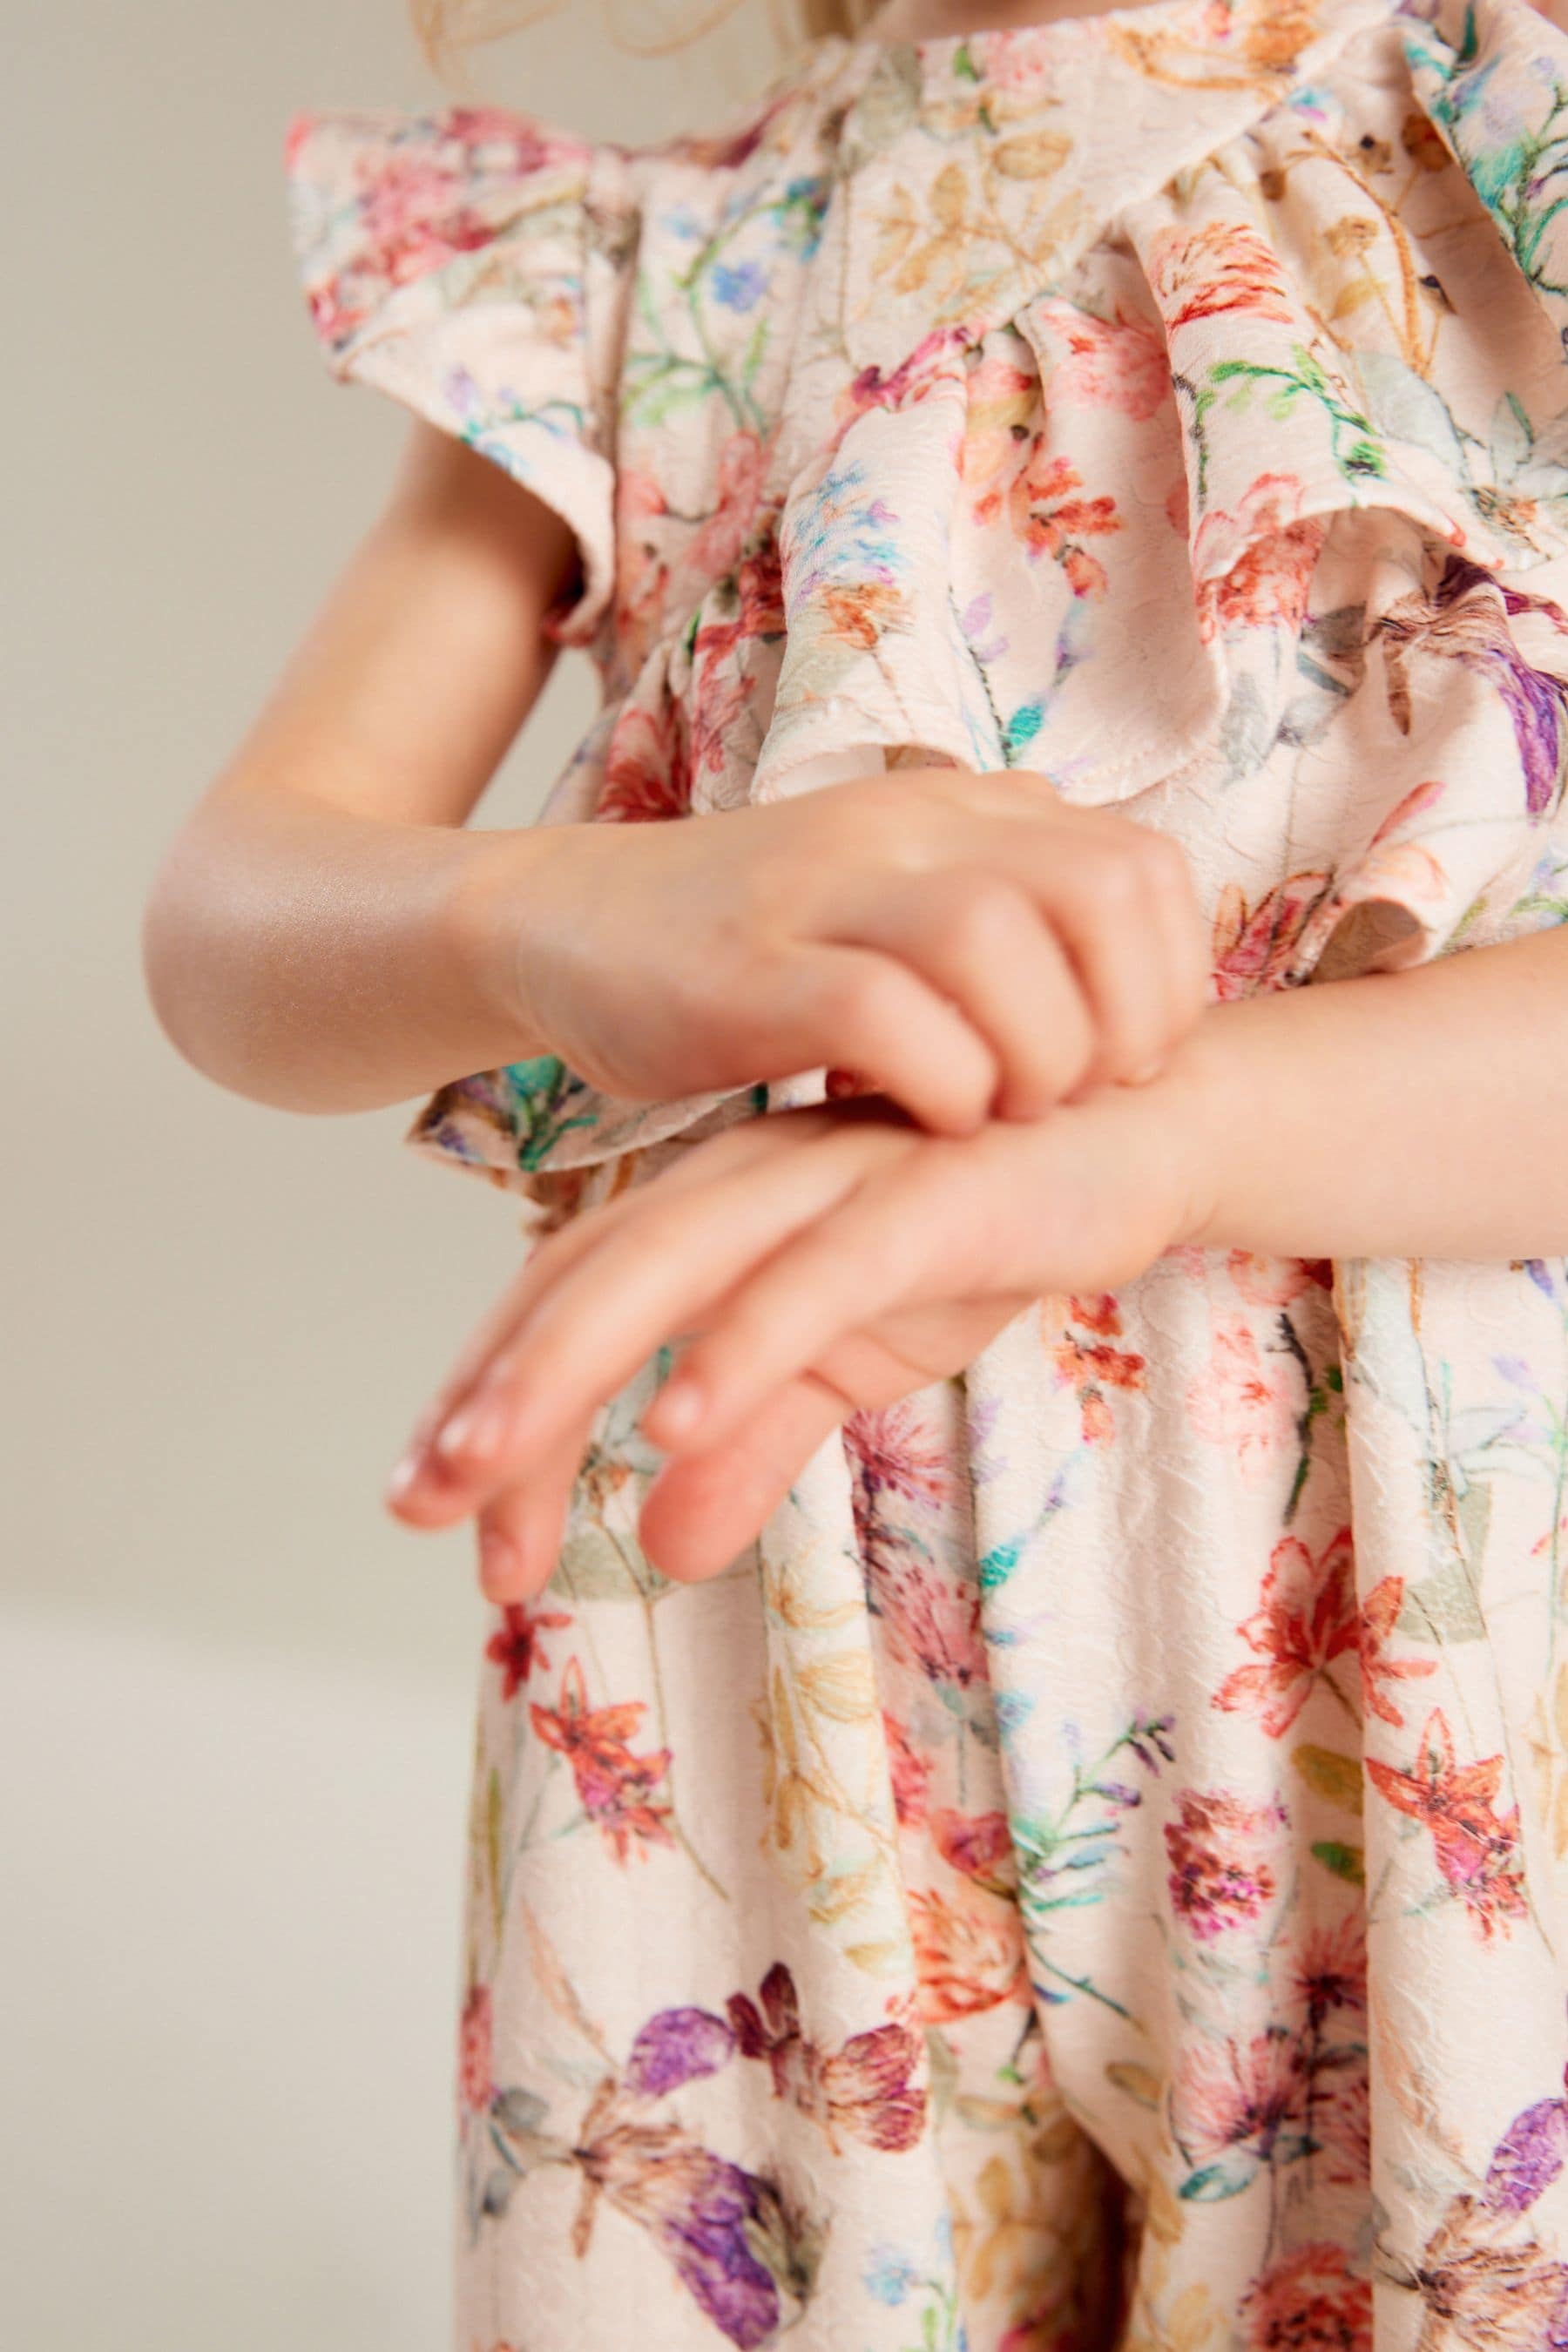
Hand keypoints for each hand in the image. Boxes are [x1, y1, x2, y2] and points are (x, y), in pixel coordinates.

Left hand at [384, 1063, 1212, 1594]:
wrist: (1143, 1138)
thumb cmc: (984, 1231)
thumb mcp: (854, 1359)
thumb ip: (755, 1440)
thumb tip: (659, 1549)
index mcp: (719, 1212)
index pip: (570, 1301)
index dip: (496, 1405)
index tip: (438, 1521)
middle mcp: (751, 1184)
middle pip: (586, 1279)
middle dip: (491, 1392)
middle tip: (414, 1502)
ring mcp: (837, 1183)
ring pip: (674, 1266)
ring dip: (571, 1362)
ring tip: (486, 1461)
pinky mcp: (935, 1198)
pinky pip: (820, 1273)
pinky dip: (744, 1341)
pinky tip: (677, 1418)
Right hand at [474, 765, 1208, 1135]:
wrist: (561, 924)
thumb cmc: (749, 948)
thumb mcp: (893, 903)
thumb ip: (1004, 913)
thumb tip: (1129, 979)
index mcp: (957, 812)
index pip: (1140, 868)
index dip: (1165, 981)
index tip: (1125, 1062)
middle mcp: (903, 830)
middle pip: (1095, 893)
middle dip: (1122, 1022)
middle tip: (1074, 1099)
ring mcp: (822, 892)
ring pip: (997, 941)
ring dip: (1033, 1056)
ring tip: (999, 1114)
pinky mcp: (749, 970)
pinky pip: (886, 1012)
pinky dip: (938, 1085)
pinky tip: (922, 1122)